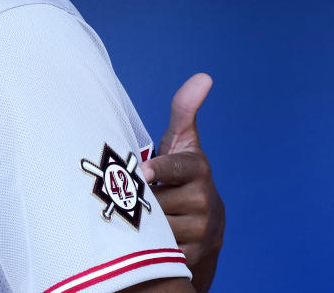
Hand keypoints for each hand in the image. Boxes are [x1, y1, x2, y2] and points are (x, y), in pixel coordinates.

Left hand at [141, 73, 224, 291]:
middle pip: (155, 200)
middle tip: (127, 197)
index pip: (178, 168)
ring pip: (155, 228)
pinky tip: (143, 238)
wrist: (206, 223)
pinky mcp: (193, 256)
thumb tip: (203, 77)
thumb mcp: (182, 142)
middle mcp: (204, 201)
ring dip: (139, 224)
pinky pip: (159, 252)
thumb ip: (185, 111)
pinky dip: (146, 247)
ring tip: (137, 215)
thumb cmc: (182, 174)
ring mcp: (201, 230)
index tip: (144, 172)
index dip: (160, 170)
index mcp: (198, 169)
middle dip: (138, 200)